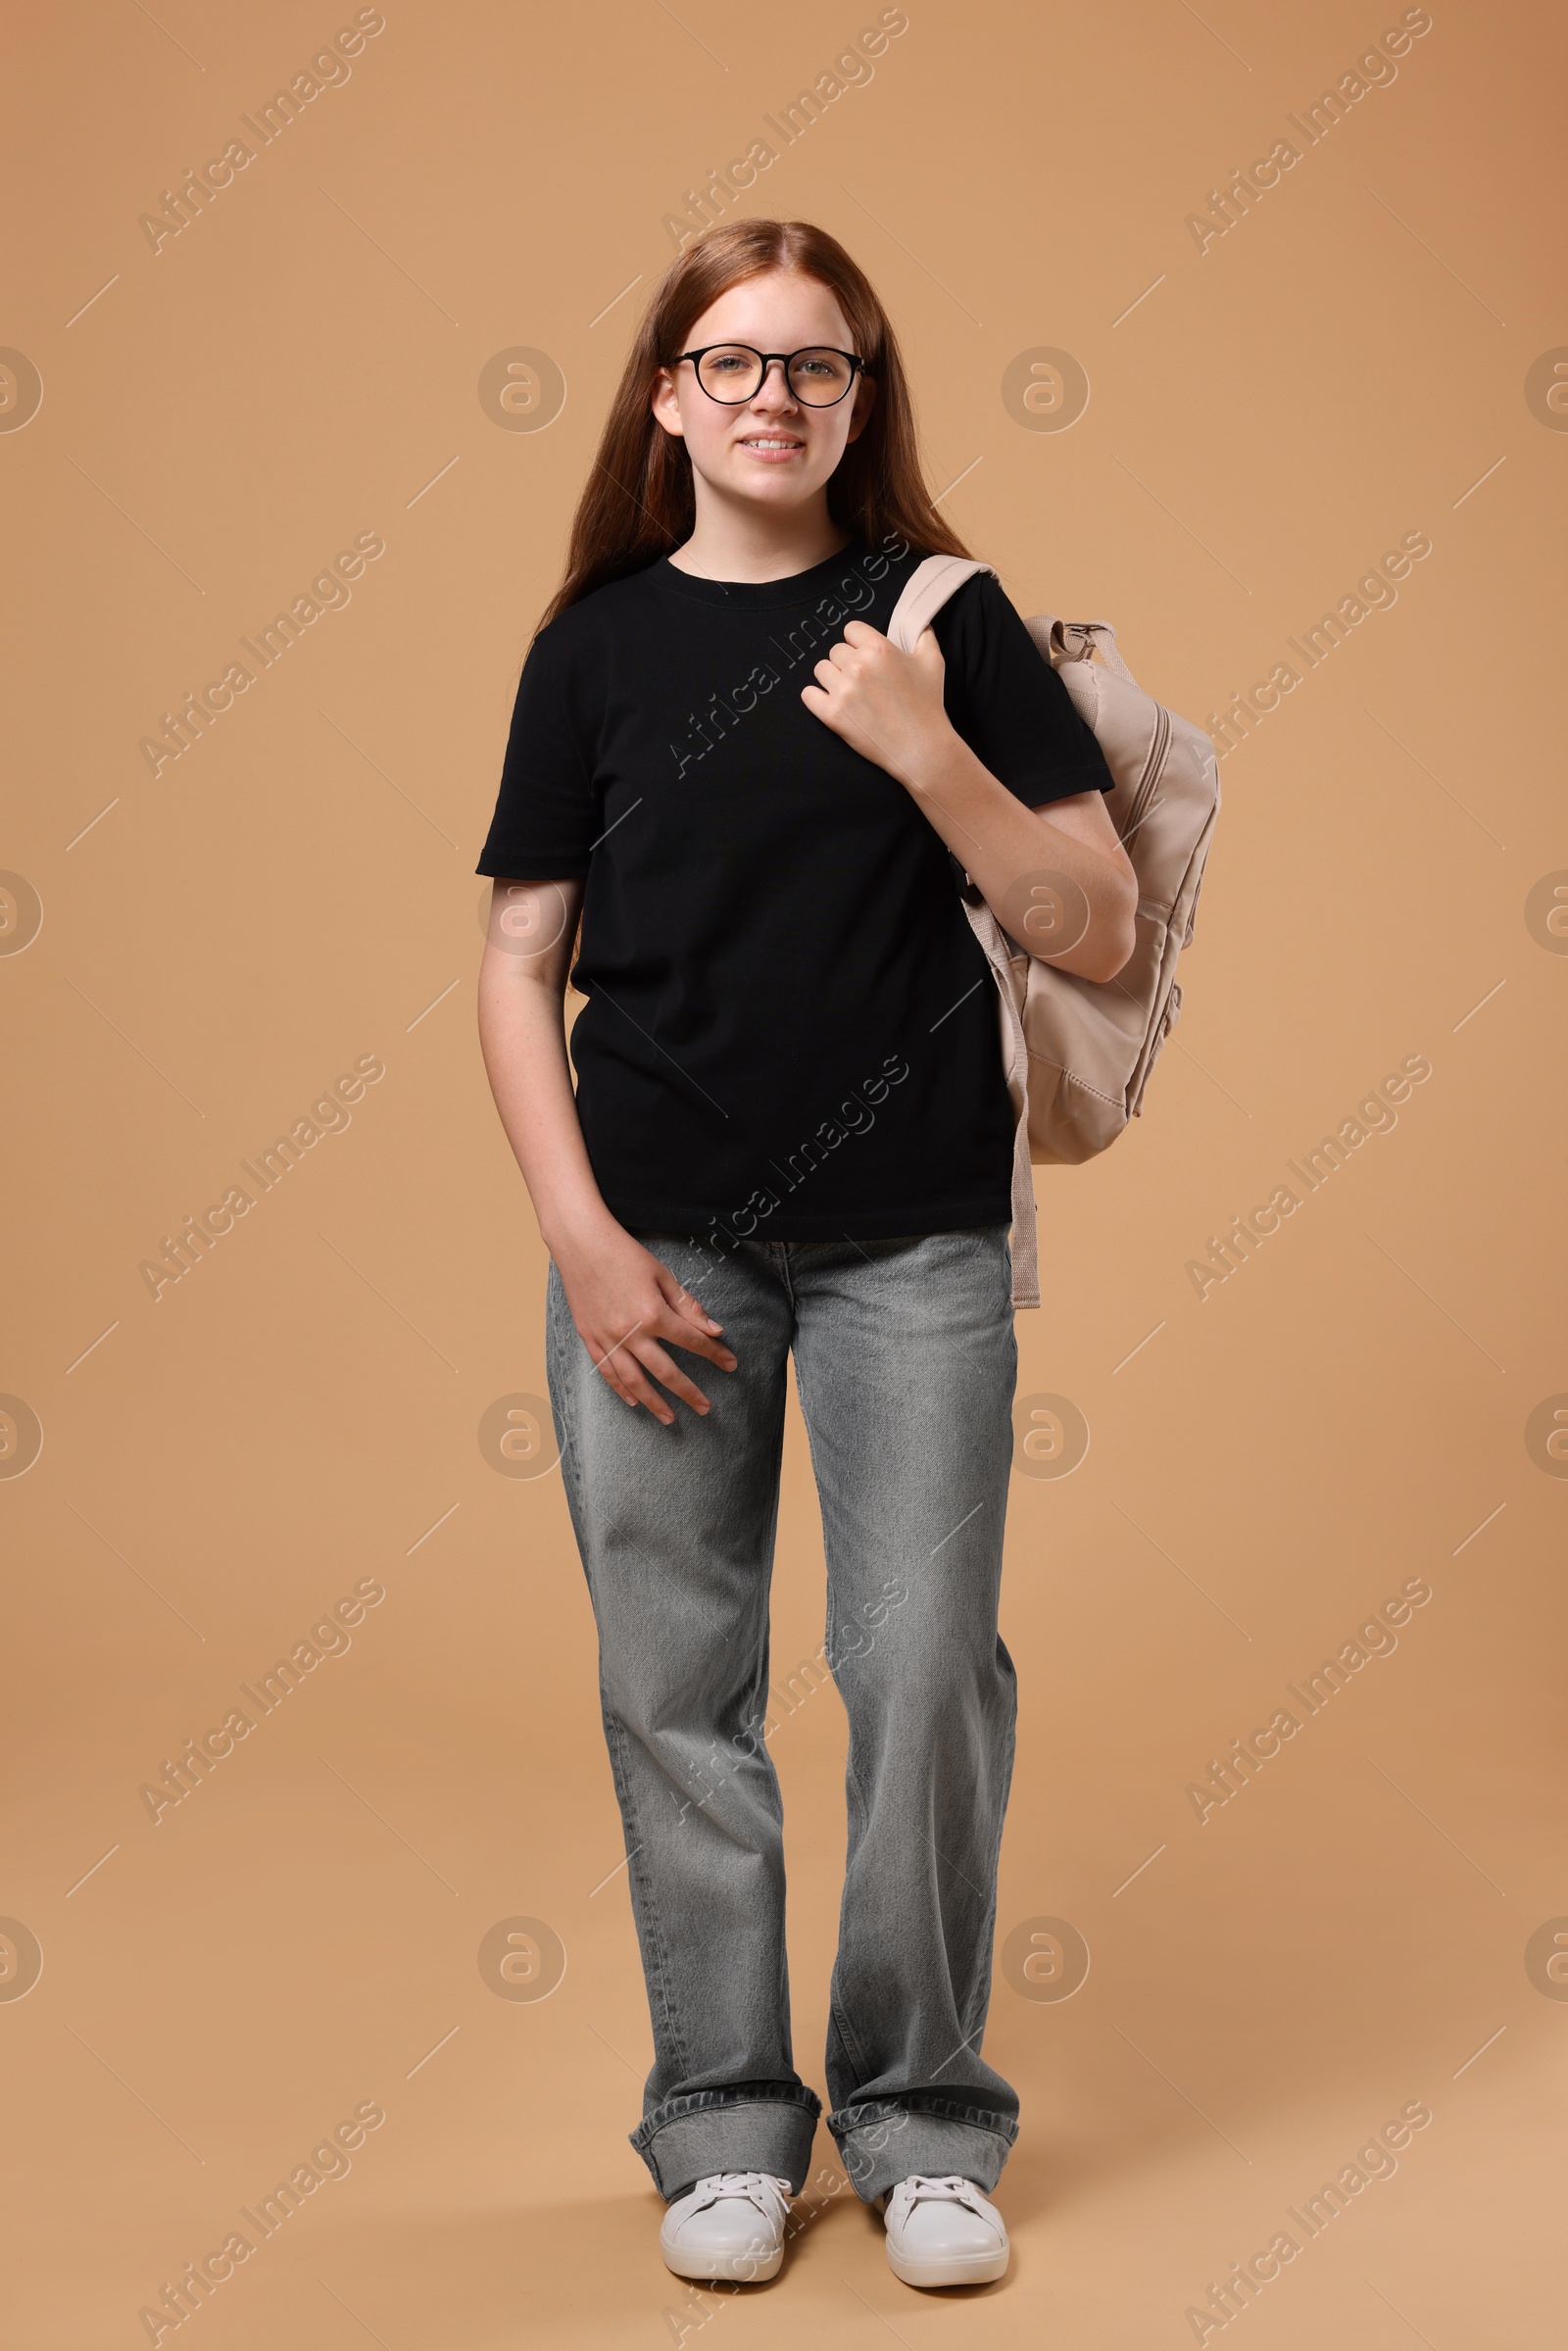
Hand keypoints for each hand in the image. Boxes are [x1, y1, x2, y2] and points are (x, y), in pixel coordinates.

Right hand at [553, 1223, 735, 1423]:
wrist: (580, 1243)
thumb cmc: (624, 1254)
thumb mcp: (662, 1275)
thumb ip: (688, 1306)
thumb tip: (714, 1331)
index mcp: (653, 1313)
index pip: (691, 1341)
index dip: (714, 1354)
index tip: (730, 1364)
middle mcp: (631, 1332)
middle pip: (665, 1371)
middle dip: (688, 1392)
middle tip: (705, 1408)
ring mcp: (608, 1338)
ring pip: (634, 1380)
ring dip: (655, 1402)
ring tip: (670, 1418)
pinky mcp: (590, 1338)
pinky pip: (607, 1371)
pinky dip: (621, 1389)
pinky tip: (633, 1402)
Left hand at [799, 619, 953, 786]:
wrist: (921, 746)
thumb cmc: (927, 705)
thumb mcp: (933, 662)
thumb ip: (923, 636)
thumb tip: (919, 624)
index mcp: (878, 648)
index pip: (851, 629)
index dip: (858, 642)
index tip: (865, 654)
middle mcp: (857, 665)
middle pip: (835, 650)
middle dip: (847, 662)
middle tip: (862, 679)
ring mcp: (842, 690)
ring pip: (821, 670)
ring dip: (832, 678)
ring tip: (849, 691)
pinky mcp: (832, 714)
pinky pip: (808, 695)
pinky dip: (816, 697)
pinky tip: (831, 701)